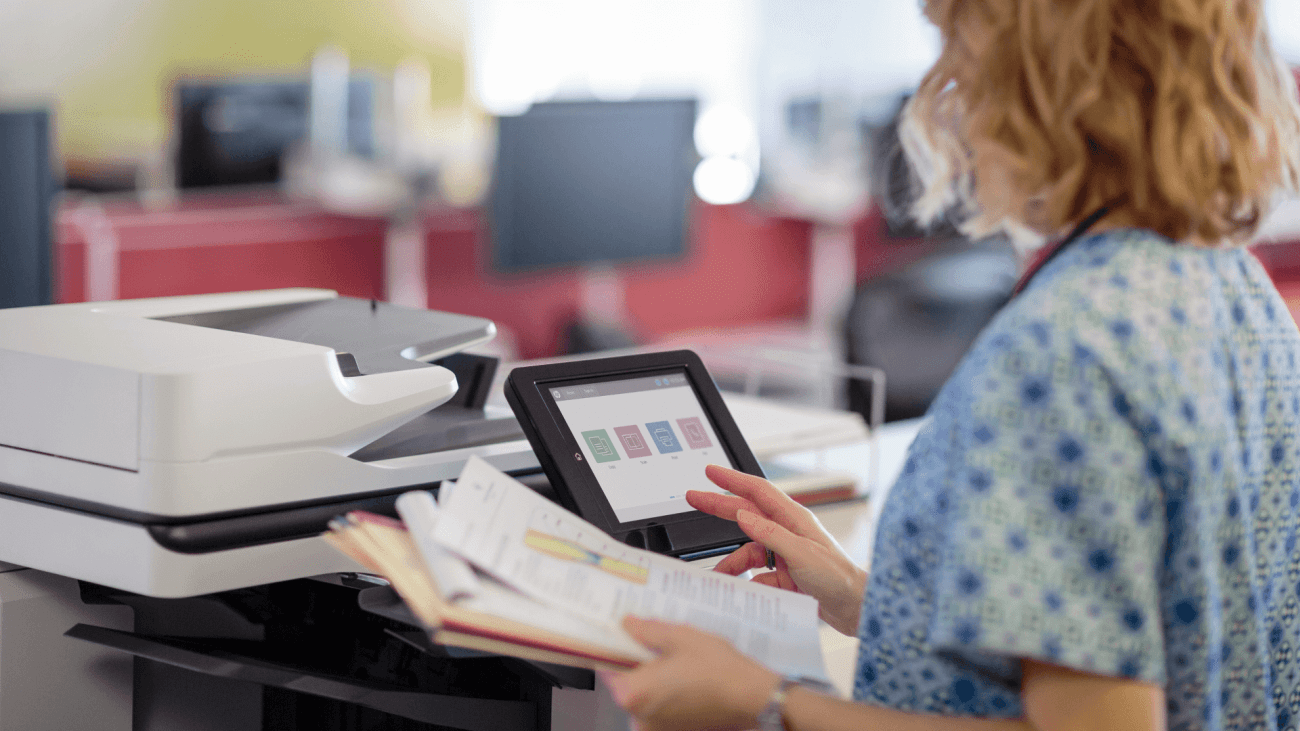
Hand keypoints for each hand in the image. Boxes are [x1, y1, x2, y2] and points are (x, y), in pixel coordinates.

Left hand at [601, 616, 778, 730]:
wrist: (752, 697)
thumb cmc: (718, 670)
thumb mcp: (679, 637)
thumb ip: (647, 631)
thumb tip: (628, 625)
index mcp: (633, 692)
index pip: (606, 666)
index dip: (615, 647)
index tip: (621, 634)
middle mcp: (638, 716)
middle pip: (626, 681)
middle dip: (638, 661)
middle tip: (654, 641)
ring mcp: (655, 728)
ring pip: (645, 694)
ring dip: (654, 677)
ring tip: (675, 657)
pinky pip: (661, 706)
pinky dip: (667, 692)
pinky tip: (685, 675)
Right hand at [687, 465, 867, 634]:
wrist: (856, 609)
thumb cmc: (839, 577)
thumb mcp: (801, 553)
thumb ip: (770, 533)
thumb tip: (743, 515)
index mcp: (794, 519)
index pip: (758, 491)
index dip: (733, 479)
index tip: (711, 471)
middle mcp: (788, 533)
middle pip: (747, 514)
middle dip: (719, 507)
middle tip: (693, 498)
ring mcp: (785, 555)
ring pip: (749, 552)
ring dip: (733, 563)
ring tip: (719, 575)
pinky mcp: (786, 576)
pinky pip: (757, 576)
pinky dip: (747, 583)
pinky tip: (742, 591)